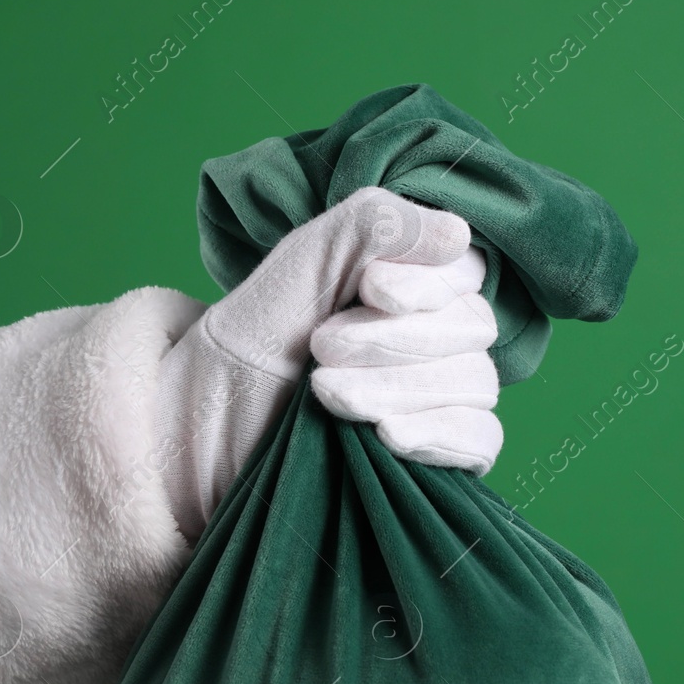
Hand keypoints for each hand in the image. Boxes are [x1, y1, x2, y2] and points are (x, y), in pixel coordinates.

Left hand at [154, 187, 476, 539]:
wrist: (201, 436)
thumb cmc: (249, 347)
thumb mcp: (299, 267)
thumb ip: (371, 227)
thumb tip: (456, 234)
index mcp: (412, 284)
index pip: (466, 270)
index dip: (428, 281)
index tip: (369, 289)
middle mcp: (438, 339)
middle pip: (472, 328)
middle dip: (395, 339)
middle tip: (321, 347)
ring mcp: (445, 398)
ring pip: (475, 383)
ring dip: (400, 386)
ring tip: (325, 394)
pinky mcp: (442, 455)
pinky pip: (482, 440)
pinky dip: (441, 434)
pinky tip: (388, 436)